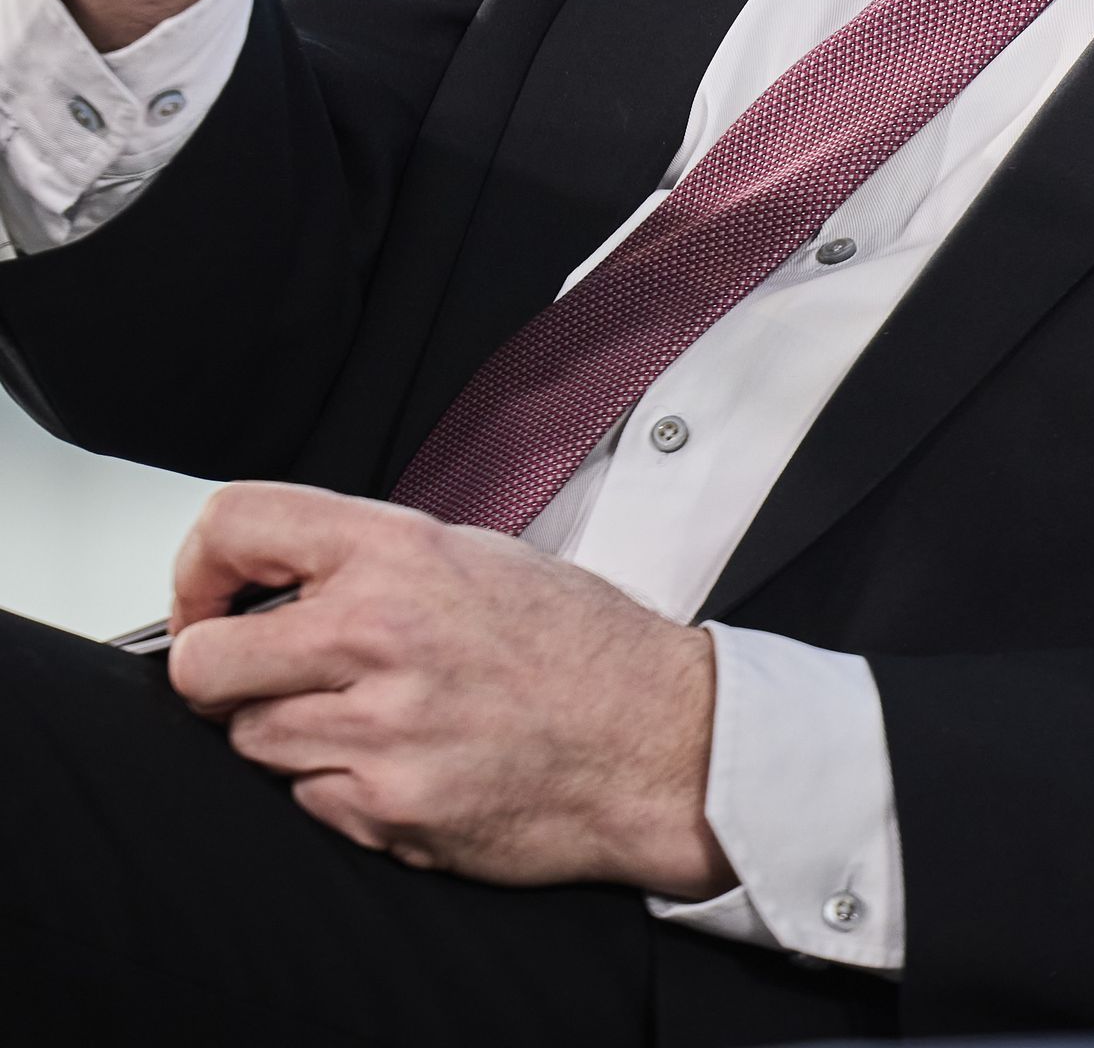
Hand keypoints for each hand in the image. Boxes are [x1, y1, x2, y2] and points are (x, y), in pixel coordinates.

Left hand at [165, 480, 730, 895]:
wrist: (655, 738)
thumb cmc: (582, 646)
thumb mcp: (479, 557)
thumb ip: (374, 562)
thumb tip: (281, 580)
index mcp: (401, 552)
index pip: (236, 524)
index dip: (199, 568)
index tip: (213, 599)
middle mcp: (379, 632)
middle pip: (202, 662)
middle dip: (220, 672)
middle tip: (263, 673)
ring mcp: (377, 728)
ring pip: (247, 740)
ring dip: (290, 732)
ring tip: (368, 716)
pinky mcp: (383, 808)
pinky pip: (303, 798)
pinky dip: (338, 787)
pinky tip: (404, 760)